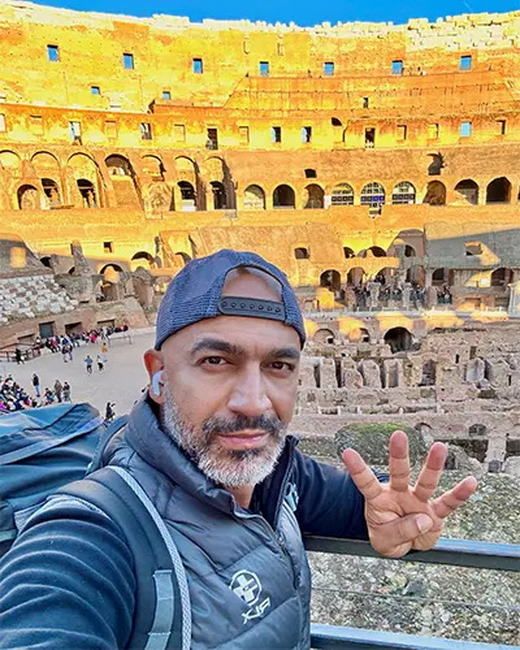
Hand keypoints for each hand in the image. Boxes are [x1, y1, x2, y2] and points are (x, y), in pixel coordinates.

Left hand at [342, 430, 477, 557]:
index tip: (347, 452)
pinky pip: (448, 503)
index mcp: (378, 499)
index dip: (357, 469)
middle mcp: (399, 494)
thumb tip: (424, 519)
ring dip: (433, 465)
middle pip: (399, 472)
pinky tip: (470, 482)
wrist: (404, 545)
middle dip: (398, 454)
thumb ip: (401, 531)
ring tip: (440, 447)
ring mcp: (418, 501)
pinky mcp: (435, 514)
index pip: (366, 482)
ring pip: (426, 482)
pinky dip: (459, 494)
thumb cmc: (387, 536)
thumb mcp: (385, 541)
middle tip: (398, 435)